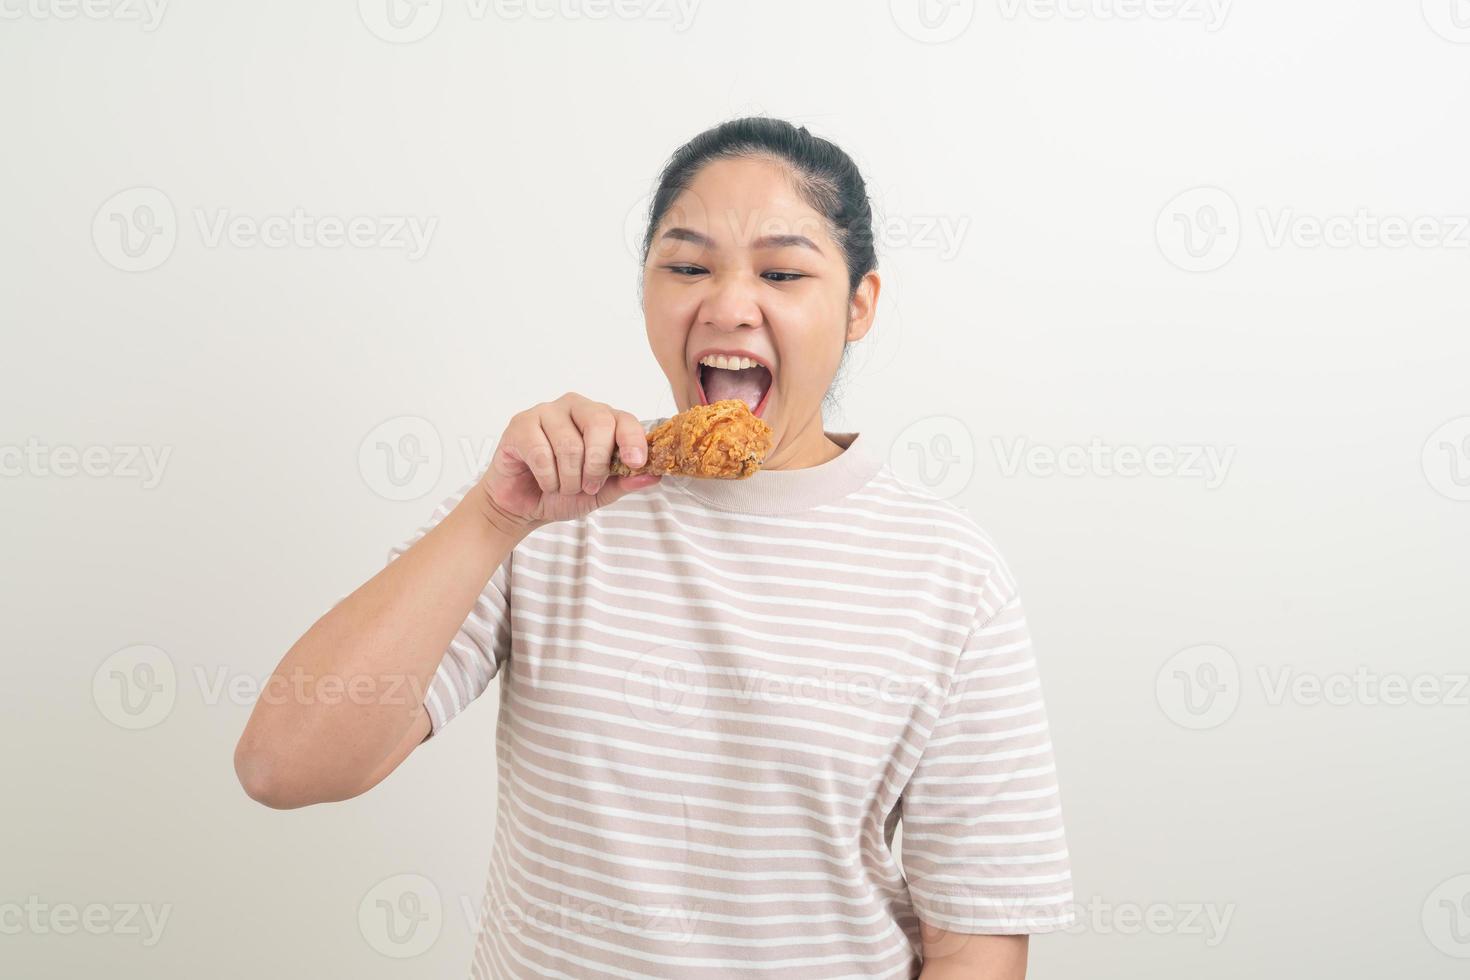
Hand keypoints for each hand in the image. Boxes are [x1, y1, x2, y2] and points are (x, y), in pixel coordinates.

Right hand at [478, 392, 659, 534]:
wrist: (523, 506)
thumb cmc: (562, 492)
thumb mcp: (601, 492)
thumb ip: (625, 481)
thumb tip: (654, 475)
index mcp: (599, 418)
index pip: (624, 418)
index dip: (633, 439)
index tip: (635, 462)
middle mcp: (575, 407)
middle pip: (599, 424)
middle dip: (597, 464)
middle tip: (589, 486)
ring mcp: (546, 412)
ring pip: (569, 444)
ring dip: (569, 479)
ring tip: (563, 487)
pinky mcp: (520, 425)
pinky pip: (542, 453)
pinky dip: (547, 478)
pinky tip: (545, 482)